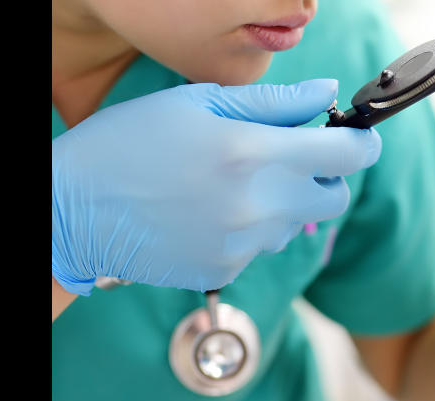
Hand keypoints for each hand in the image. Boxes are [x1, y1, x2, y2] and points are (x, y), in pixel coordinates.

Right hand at [52, 79, 380, 294]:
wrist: (73, 210)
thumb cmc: (130, 144)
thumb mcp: (198, 104)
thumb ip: (273, 102)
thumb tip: (327, 95)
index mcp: (255, 154)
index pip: (347, 154)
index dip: (361, 142)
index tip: (357, 138)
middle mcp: (259, 206)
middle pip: (336, 197)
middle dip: (325, 175)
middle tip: (290, 158)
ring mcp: (245, 246)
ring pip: (298, 224)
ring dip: (284, 203)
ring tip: (232, 185)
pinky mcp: (227, 272)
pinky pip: (262, 248)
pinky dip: (251, 230)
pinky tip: (210, 213)